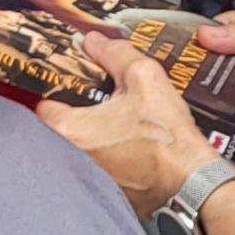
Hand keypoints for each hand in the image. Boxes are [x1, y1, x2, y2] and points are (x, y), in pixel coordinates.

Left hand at [37, 31, 220, 215]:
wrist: (191, 179)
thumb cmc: (166, 134)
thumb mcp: (145, 78)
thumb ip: (115, 54)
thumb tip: (94, 41)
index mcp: (71, 129)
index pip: (44, 106)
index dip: (60, 93)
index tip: (75, 90)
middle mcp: (67, 158)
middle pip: (56, 130)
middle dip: (73, 117)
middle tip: (98, 108)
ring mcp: (82, 179)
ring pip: (72, 151)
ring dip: (87, 141)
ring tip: (115, 130)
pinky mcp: (99, 193)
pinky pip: (89, 170)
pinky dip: (102, 161)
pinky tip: (125, 152)